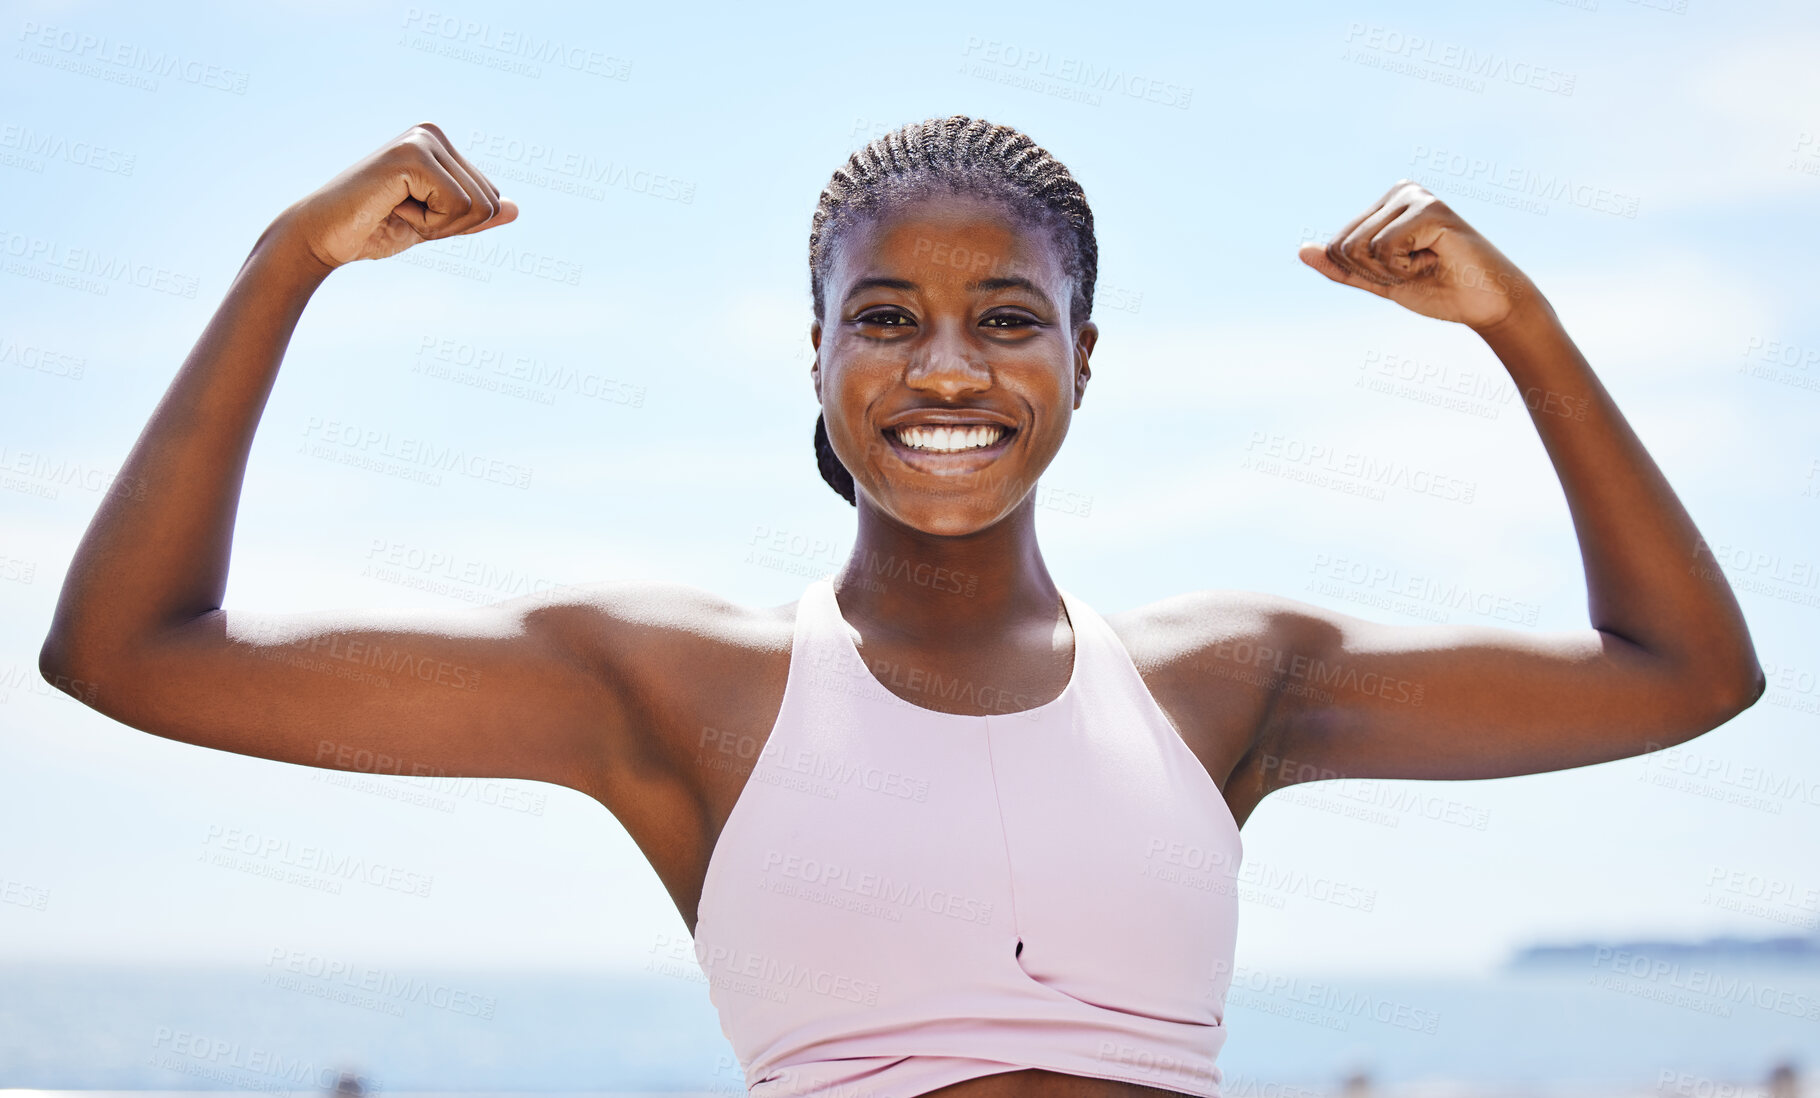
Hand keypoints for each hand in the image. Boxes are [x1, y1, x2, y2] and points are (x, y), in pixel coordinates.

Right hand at [270, 121, 517, 271]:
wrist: (324, 237)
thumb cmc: (374, 228)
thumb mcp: (436, 224)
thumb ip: (474, 216)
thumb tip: (518, 209)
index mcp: (440, 144)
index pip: (491, 198)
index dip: (456, 224)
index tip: (412, 214)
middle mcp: (432, 133)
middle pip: (489, 202)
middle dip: (450, 225)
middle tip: (402, 214)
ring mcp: (422, 140)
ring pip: (477, 206)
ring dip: (437, 225)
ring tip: (395, 209)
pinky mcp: (412, 156)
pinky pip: (458, 206)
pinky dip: (428, 223)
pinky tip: (391, 207)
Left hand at [1298, 181, 1541, 332]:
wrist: (1486, 304)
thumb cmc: (1439, 289)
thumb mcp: (1379, 280)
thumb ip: (1342, 267)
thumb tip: (1301, 250)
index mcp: (1385, 204)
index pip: (1337, 246)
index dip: (1364, 274)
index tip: (1403, 271)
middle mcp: (1400, 191)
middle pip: (1344, 246)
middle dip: (1376, 273)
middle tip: (1417, 269)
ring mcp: (1416, 196)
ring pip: (1359, 247)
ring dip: (1391, 271)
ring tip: (1426, 263)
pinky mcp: (1430, 209)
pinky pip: (1383, 248)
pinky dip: (1404, 268)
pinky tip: (1436, 259)